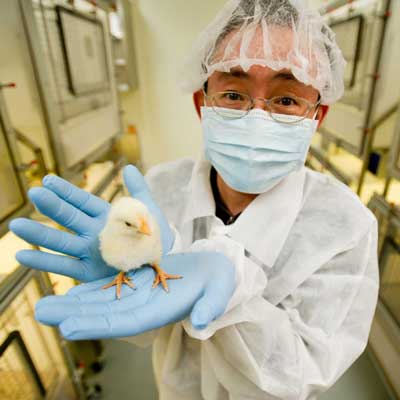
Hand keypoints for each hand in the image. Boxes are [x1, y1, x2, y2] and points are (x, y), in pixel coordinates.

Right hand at [9, 165, 173, 281]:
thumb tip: (129, 167)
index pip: (82, 201)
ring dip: (39, 234)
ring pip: (61, 242)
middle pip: (69, 218)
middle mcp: (93, 232)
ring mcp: (89, 251)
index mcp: (105, 216)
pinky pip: (64, 266)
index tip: (48, 180)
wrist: (159, 262)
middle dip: (52, 206)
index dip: (66, 191)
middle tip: (34, 193)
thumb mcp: (147, 210)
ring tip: (16, 226)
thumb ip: (138, 189)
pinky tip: (23, 254)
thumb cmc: (153, 234)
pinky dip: (44, 261)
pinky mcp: (88, 271)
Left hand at [35, 252, 235, 338]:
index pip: (125, 324)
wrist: (212, 269)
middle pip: (104, 315)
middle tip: (41, 312)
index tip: (69, 328)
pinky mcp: (138, 284)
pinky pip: (111, 288)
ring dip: (73, 304)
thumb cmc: (219, 279)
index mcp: (161, 312)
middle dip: (73, 315)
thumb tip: (202, 320)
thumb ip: (212, 304)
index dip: (97, 326)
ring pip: (103, 303)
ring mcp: (139, 296)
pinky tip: (70, 291)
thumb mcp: (220, 289)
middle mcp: (144, 308)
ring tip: (44, 304)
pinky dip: (90, 291)